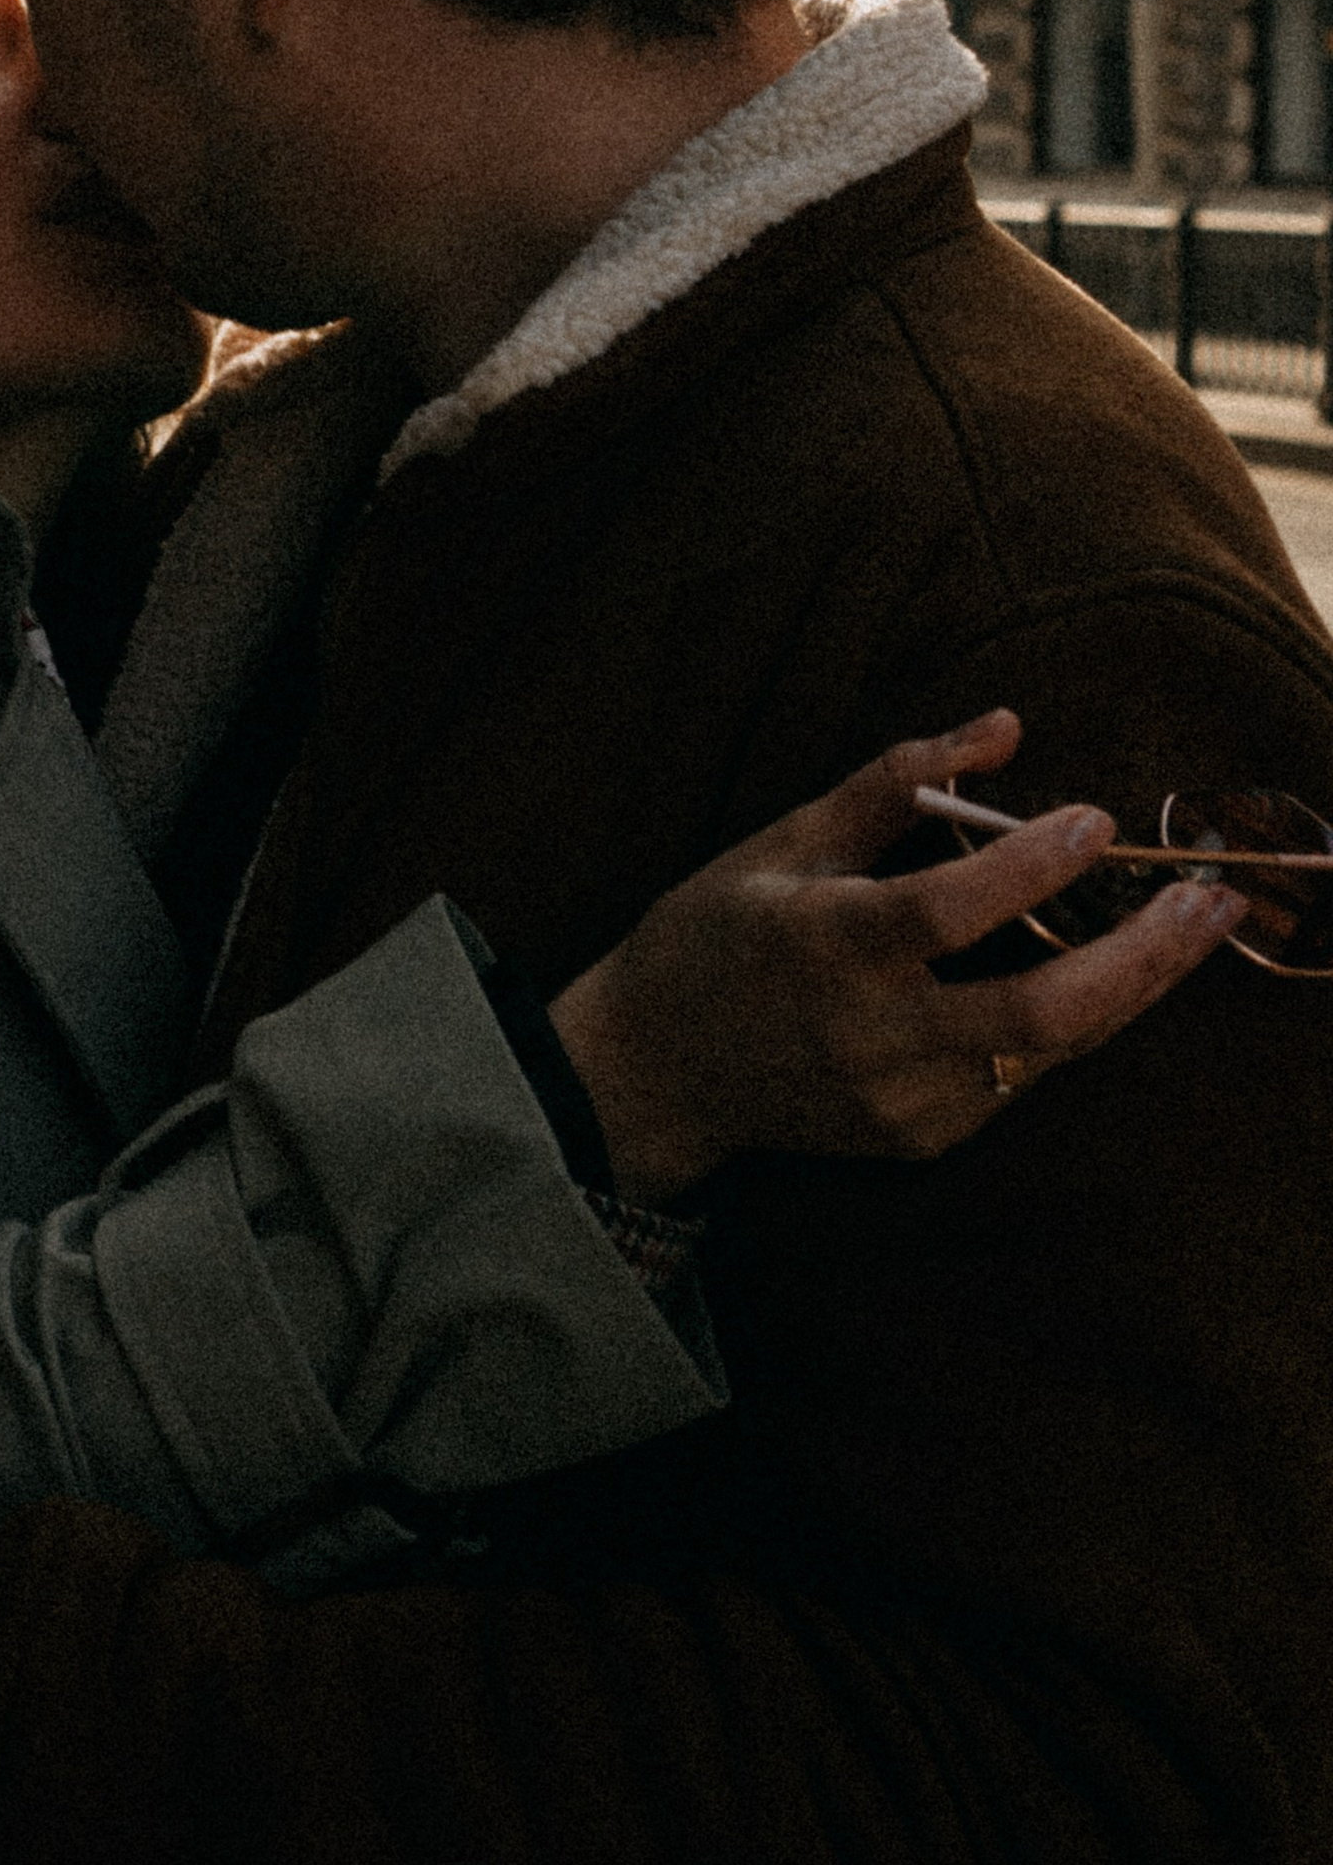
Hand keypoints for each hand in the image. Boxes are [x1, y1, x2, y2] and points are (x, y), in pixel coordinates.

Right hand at [548, 710, 1248, 1202]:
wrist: (657, 1071)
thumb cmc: (716, 933)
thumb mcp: (786, 838)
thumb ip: (894, 779)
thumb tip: (1005, 726)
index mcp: (823, 946)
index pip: (948, 910)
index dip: (1029, 864)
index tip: (1093, 817)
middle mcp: (869, 1035)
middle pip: (1042, 1013)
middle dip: (1144, 959)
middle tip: (1208, 900)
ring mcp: (900, 1100)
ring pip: (1050, 1051)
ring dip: (1130, 991)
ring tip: (1189, 931)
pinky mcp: (921, 1138)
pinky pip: (1018, 1076)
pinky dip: (1062, 1024)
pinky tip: (1091, 978)